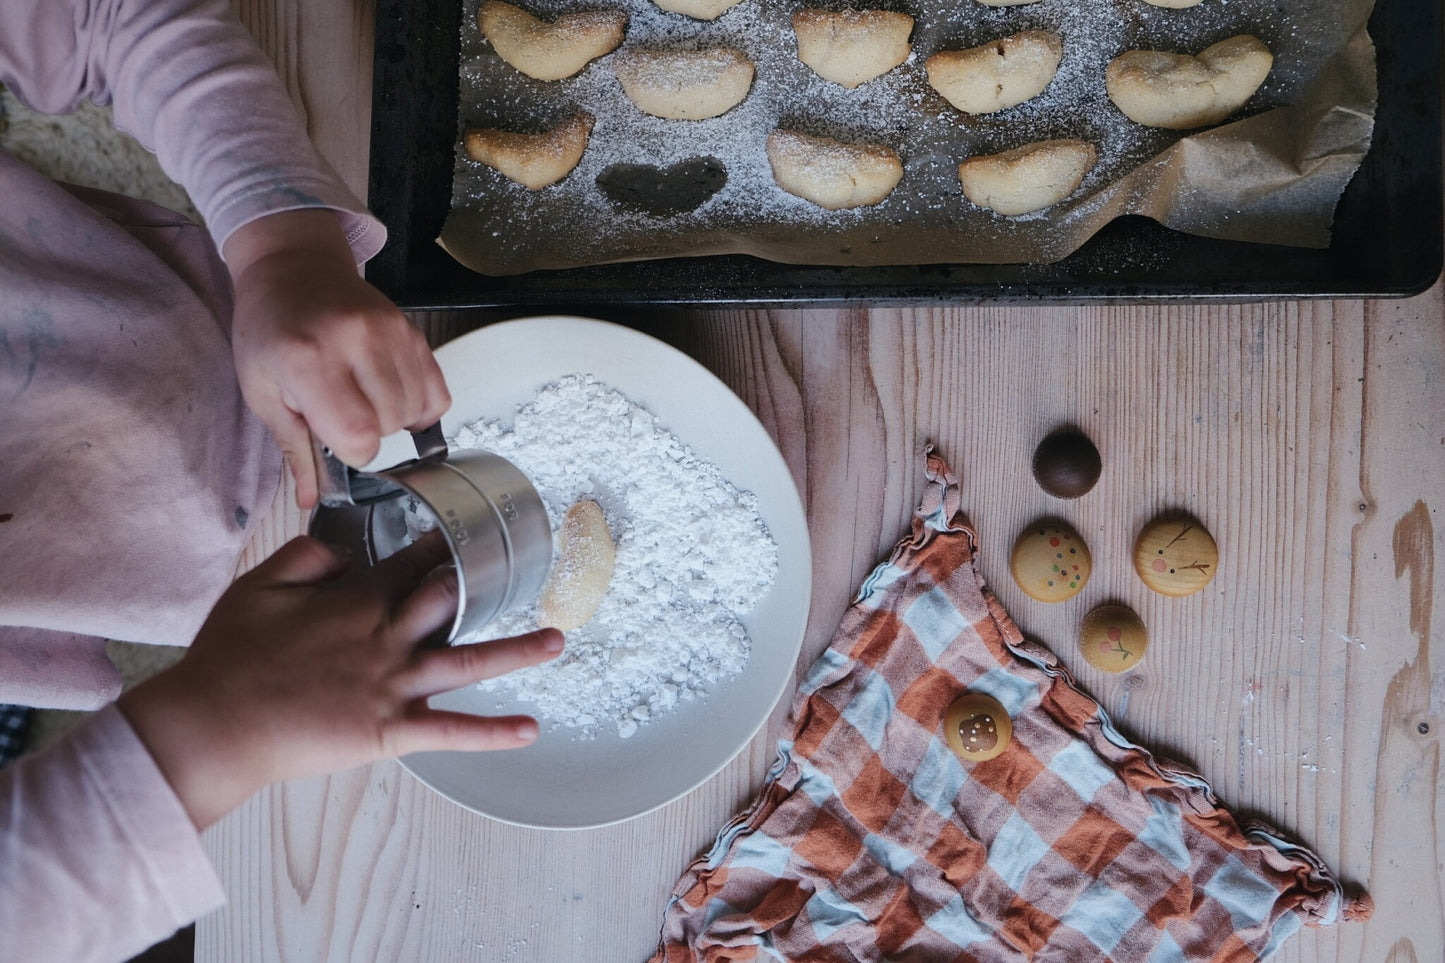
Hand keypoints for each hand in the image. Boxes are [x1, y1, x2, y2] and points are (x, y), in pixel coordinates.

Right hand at [118, 533, 562, 829]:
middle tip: (520, 570)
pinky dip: (492, 733)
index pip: (409, 564)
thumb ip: (306, 557)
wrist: (214, 724)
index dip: (438, 547)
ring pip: (467, 663)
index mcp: (355, 601)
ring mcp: (392, 686)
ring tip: (557, 640)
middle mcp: (385, 639)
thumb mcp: (259, 586)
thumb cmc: (230, 657)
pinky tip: (529, 728)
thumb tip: (343, 549)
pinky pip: (451, 732)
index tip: (464, 531)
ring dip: (517, 651)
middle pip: (449, 601)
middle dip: (484, 583)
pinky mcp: (390, 732)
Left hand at [223, 209, 450, 508]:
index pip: (358, 434)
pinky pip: (436, 389)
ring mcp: (391, 332)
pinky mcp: (412, 330)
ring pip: (416, 409)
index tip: (335, 442)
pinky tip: (393, 397)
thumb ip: (293, 448)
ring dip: (394, 420)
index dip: (352, 452)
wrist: (293, 269)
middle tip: (342, 414)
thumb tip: (311, 500)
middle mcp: (357, 342)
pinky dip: (421, 404)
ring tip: (364, 400)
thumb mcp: (262, 391)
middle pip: (390, 424)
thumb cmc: (269, 331)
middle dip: (370, 434)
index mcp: (309, 360)